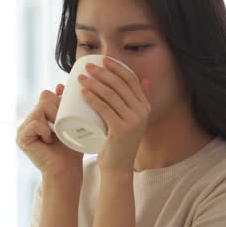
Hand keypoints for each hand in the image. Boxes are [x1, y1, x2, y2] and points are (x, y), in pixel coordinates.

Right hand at [17, 84, 83, 179]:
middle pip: (43, 98)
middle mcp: (30, 119)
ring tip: (57, 134)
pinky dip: (45, 130)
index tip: (68, 114)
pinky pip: (35, 123)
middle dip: (58, 110)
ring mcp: (23, 128)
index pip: (47, 95)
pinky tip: (48, 141)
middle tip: (63, 126)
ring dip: (53, 120)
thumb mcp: (71, 122)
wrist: (66, 169)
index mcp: (40, 114)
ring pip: (40, 109)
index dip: (59, 101)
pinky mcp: (21, 137)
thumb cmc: (71, 148)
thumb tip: (60, 85)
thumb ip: (65, 105)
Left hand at [79, 59, 151, 173]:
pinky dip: (92, 98)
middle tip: (86, 67)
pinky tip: (83, 93)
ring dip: (93, 83)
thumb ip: (140, 101)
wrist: (118, 167)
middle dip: (102, 72)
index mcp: (145, 107)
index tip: (102, 59)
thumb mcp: (133, 120)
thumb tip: (144, 80)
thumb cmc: (120, 142)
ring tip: (80, 79)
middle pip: (119, 85)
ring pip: (110, 95)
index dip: (117, 67)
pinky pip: (104, 109)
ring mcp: (132, 121)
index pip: (131, 80)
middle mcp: (142, 112)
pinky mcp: (121, 130)